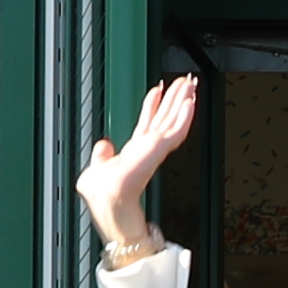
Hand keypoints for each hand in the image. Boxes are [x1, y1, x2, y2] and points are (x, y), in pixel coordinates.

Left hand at [78, 74, 202, 255]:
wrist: (109, 206)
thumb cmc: (103, 199)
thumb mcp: (95, 170)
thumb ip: (101, 156)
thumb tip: (104, 142)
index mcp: (134, 153)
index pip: (147, 123)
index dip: (152, 106)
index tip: (158, 90)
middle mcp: (146, 149)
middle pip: (165, 118)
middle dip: (175, 98)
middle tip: (185, 81)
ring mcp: (154, 150)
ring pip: (172, 120)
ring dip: (183, 102)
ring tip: (191, 84)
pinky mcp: (158, 151)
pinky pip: (175, 131)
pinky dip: (184, 117)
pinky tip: (191, 104)